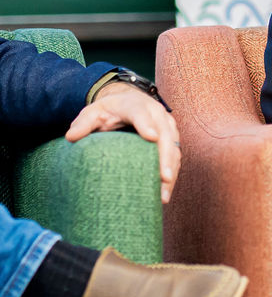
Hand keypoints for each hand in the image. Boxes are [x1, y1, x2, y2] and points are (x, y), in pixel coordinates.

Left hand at [65, 82, 180, 203]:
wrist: (128, 101)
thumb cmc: (108, 111)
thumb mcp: (92, 112)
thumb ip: (83, 123)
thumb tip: (71, 137)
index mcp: (135, 105)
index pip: (141, 113)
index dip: (146, 125)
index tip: (151, 137)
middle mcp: (156, 114)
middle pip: (165, 134)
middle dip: (165, 156)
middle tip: (163, 178)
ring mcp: (167, 126)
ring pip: (174, 149)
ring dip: (171, 171)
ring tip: (163, 195)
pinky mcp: (172, 139)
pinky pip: (175, 157)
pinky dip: (171, 175)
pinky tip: (164, 193)